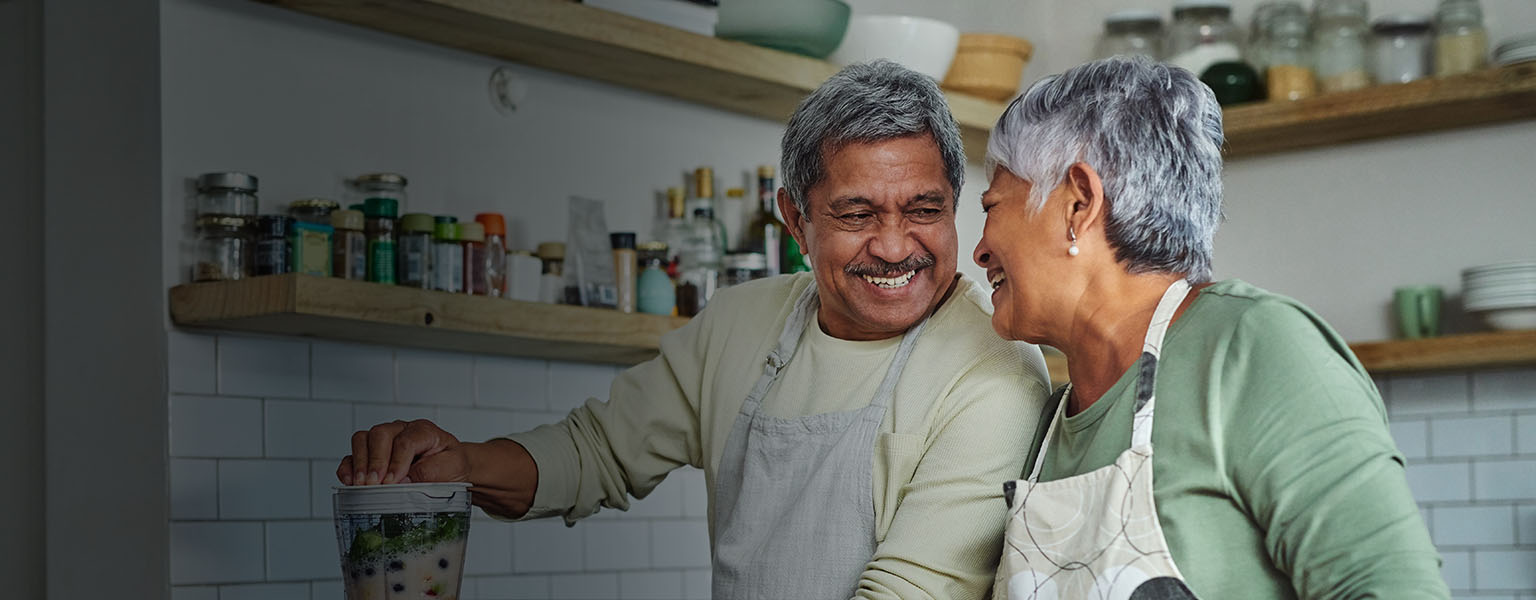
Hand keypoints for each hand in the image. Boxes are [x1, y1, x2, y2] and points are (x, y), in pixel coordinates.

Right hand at [337, 419, 467, 485]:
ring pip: (362, 439)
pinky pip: (352, 454)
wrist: (449, 468)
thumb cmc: (450, 465)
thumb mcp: (452, 467)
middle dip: (375, 461)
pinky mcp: (371, 453)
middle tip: (374, 484)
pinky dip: (348, 467)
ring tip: (362, 485)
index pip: (405, 441)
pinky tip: (350, 481)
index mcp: (423, 431)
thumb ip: (430, 472)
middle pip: (380, 434)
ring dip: (359, 463)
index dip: (397, 462)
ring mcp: (384, 440)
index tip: (392, 482)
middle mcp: (401, 430)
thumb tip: (403, 482)